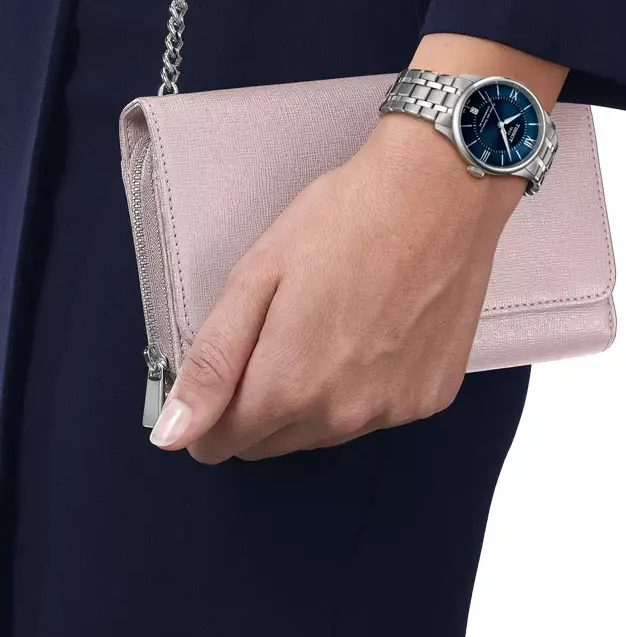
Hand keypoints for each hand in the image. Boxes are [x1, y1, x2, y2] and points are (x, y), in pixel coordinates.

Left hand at [148, 112, 524, 462]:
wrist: (441, 193)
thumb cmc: (345, 219)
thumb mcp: (257, 276)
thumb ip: (213, 363)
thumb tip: (173, 435)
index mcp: (288, 386)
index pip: (220, 443)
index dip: (213, 409)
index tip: (232, 364)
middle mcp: (343, 415)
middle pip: (273, 443)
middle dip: (264, 403)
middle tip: (286, 330)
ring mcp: (394, 410)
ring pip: (326, 432)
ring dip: (318, 397)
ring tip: (338, 323)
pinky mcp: (432, 397)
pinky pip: (379, 413)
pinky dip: (370, 386)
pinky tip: (382, 330)